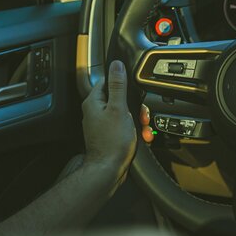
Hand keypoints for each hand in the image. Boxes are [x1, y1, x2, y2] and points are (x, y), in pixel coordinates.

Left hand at [81, 61, 152, 186]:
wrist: (108, 170)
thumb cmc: (112, 142)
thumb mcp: (119, 109)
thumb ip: (118, 85)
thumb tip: (116, 65)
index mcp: (94, 102)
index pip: (108, 81)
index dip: (124, 85)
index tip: (134, 94)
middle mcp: (95, 111)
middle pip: (119, 99)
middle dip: (134, 107)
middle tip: (140, 116)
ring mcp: (101, 124)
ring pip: (124, 113)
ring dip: (136, 120)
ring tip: (141, 129)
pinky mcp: (108, 135)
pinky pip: (124, 126)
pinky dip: (133, 130)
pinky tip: (140, 136)